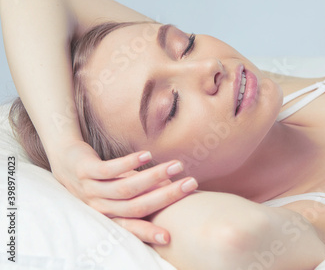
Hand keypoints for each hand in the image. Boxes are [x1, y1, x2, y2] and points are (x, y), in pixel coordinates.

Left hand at [51, 140, 197, 244]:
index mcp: (109, 215)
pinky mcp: (86, 170)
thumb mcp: (120, 188)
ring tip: (176, 166)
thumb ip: (143, 191)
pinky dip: (129, 163)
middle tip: (190, 184)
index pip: (131, 226)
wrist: (66, 159)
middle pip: (136, 206)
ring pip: (126, 188)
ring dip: (154, 177)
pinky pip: (109, 169)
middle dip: (166, 196)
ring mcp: (92, 189)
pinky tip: (147, 155)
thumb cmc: (101, 177)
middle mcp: (100, 206)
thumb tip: (173, 186)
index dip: (148, 232)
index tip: (169, 236)